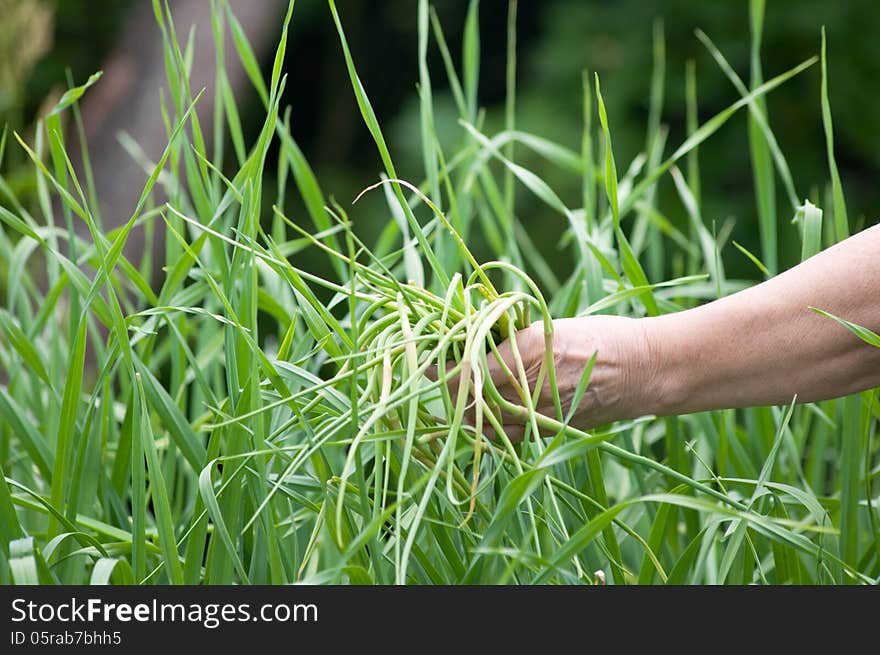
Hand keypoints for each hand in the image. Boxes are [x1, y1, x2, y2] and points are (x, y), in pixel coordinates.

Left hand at [433, 315, 652, 441]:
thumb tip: (466, 338)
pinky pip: (508, 435)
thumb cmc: (600, 337)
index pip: (468, 369)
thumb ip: (508, 336)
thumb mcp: (549, 326)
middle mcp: (531, 388)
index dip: (441, 369)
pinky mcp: (549, 431)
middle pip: (469, 401)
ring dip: (466, 411)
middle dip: (449, 390)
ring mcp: (540, 415)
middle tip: (437, 374)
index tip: (426, 361)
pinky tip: (487, 410)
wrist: (645, 370)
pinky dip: (491, 425)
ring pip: (484, 424)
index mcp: (528, 351)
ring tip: (460, 393)